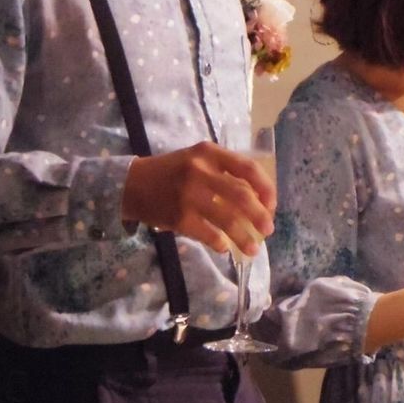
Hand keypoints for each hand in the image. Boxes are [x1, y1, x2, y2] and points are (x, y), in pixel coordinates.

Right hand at [120, 142, 275, 255]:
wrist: (131, 184)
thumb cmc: (172, 172)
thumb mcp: (197, 159)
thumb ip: (224, 171)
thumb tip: (258, 198)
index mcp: (209, 153)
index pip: (247, 168)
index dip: (265, 188)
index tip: (272, 204)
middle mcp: (200, 171)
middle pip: (242, 196)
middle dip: (260, 216)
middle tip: (268, 229)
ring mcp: (189, 195)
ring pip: (228, 219)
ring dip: (245, 237)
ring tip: (254, 249)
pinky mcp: (180, 217)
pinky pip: (209, 234)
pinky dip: (221, 243)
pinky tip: (225, 247)